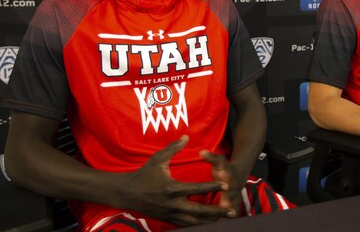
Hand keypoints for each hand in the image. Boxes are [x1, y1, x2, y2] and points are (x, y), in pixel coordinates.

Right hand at [118, 136, 235, 225]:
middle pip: (199, 210)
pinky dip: (198, 225)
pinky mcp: (167, 219)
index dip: (212, 187)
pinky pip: (185, 224)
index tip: (226, 185)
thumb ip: (173, 148)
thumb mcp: (157, 159)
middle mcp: (172, 204)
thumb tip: (187, 136)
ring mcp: (170, 214)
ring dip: (210, 221)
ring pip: (194, 221)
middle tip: (232, 210)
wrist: (127, 193)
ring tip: (225, 221)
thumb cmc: (143, 174)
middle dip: (217, 211)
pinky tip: (209, 224)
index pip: (196, 188)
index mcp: (171, 188)